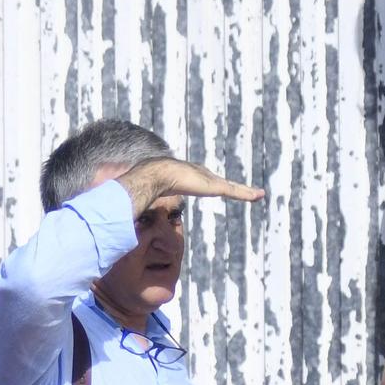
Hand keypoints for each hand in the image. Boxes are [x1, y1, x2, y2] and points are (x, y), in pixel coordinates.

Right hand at [119, 157, 264, 212]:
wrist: (156, 174)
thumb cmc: (149, 185)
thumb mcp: (148, 196)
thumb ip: (140, 203)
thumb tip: (125, 210)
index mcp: (188, 177)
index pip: (203, 181)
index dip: (209, 183)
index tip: (216, 186)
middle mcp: (201, 176)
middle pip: (221, 183)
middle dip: (232, 186)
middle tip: (243, 190)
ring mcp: (209, 181)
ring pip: (232, 187)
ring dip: (244, 191)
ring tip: (257, 194)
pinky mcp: (215, 186)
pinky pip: (235, 191)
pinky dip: (247, 193)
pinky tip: (259, 196)